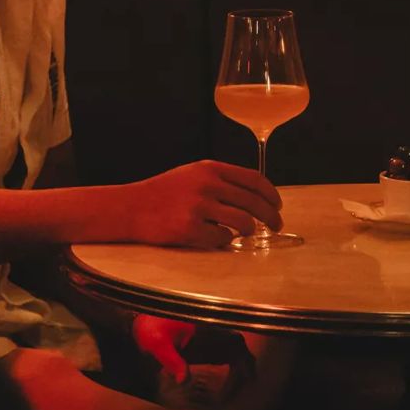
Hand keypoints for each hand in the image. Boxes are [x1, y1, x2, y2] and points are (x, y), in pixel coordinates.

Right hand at [128, 160, 282, 247]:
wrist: (132, 207)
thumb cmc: (164, 192)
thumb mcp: (193, 174)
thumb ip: (221, 180)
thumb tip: (255, 193)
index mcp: (211, 168)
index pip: (253, 179)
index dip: (271, 194)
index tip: (277, 205)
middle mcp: (207, 185)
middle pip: (253, 202)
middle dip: (270, 216)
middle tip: (276, 225)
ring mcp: (199, 207)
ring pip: (243, 222)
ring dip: (250, 230)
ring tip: (247, 233)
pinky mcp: (189, 229)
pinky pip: (221, 239)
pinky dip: (225, 240)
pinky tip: (217, 237)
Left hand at [131, 315, 253, 409]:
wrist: (143, 323)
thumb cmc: (151, 330)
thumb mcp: (158, 344)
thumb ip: (172, 361)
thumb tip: (185, 381)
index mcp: (208, 329)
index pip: (237, 346)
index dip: (238, 370)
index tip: (225, 394)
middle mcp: (216, 333)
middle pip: (244, 354)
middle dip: (243, 378)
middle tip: (230, 402)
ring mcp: (214, 340)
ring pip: (240, 358)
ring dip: (239, 378)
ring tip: (226, 401)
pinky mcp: (209, 347)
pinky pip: (231, 361)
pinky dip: (232, 376)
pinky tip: (221, 394)